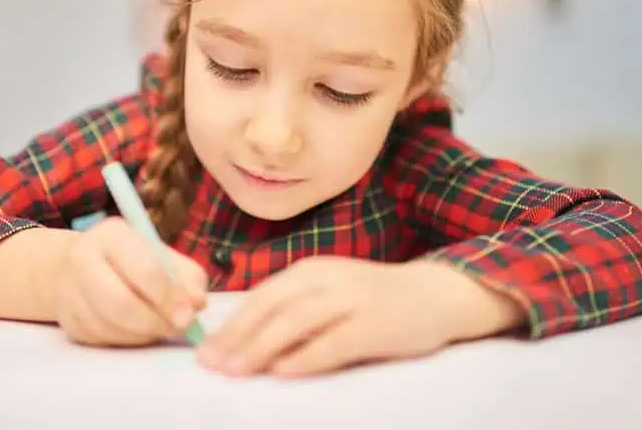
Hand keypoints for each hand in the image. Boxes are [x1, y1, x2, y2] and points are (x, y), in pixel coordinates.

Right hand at [53, 216, 207, 346]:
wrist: (78, 265)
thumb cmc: (131, 258)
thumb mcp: (162, 254)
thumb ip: (186, 276)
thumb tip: (197, 303)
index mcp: (111, 234)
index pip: (143, 270)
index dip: (169, 297)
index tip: (188, 315)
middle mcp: (82, 258)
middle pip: (120, 303)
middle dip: (155, 322)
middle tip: (177, 328)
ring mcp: (69, 291)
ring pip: (110, 327)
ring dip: (143, 334)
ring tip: (160, 327)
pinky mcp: (67, 320)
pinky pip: (102, 340)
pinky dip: (127, 340)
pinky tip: (137, 329)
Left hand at [197, 257, 520, 376]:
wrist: (436, 293)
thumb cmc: (373, 300)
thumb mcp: (328, 293)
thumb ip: (292, 309)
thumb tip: (241, 341)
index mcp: (309, 271)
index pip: (260, 297)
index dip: (230, 325)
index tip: (205, 352)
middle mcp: (327, 279)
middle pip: (272, 307)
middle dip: (237, 337)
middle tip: (212, 366)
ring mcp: (352, 299)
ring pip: (297, 322)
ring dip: (262, 347)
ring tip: (238, 371)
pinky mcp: (376, 324)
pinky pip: (335, 342)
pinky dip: (307, 356)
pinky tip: (285, 371)